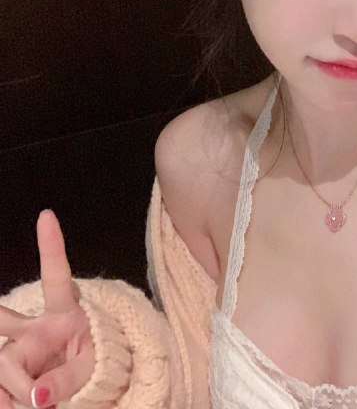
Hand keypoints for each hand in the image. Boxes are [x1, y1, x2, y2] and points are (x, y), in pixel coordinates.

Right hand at [0, 211, 94, 407]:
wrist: (91, 380)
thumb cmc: (98, 363)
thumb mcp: (94, 369)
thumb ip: (67, 380)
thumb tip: (36, 396)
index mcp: (66, 312)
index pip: (57, 276)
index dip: (51, 245)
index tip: (47, 215)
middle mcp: (37, 325)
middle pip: (5, 326)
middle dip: (4, 343)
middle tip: (19, 365)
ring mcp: (19, 345)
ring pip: (1, 363)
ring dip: (12, 391)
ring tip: (36, 404)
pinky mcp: (9, 365)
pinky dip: (7, 400)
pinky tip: (17, 403)